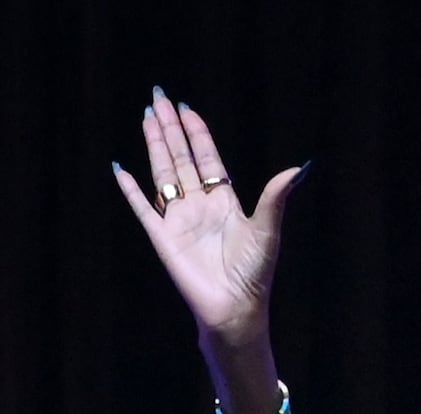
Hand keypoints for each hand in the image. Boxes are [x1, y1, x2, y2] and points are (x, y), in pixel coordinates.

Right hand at [111, 91, 304, 347]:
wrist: (234, 309)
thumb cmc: (254, 275)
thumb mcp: (267, 231)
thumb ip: (276, 198)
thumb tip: (300, 167)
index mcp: (224, 201)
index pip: (207, 158)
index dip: (197, 133)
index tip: (186, 108)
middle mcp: (200, 206)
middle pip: (181, 158)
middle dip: (171, 127)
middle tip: (159, 97)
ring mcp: (179, 221)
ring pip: (163, 174)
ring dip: (154, 145)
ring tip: (147, 117)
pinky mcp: (162, 239)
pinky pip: (143, 209)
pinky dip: (130, 189)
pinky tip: (119, 168)